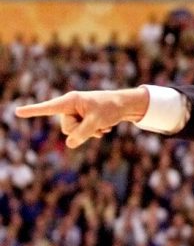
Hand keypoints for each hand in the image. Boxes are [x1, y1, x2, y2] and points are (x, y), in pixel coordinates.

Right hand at [15, 88, 148, 148]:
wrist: (124, 105)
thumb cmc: (111, 108)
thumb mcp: (97, 122)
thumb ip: (82, 134)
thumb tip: (69, 144)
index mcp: (70, 101)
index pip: (49, 108)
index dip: (33, 111)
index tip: (17, 111)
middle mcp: (69, 106)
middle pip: (66, 128)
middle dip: (82, 130)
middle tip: (97, 121)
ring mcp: (74, 113)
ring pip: (74, 133)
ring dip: (89, 131)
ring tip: (102, 122)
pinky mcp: (80, 119)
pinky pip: (80, 133)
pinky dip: (93, 132)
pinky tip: (103, 126)